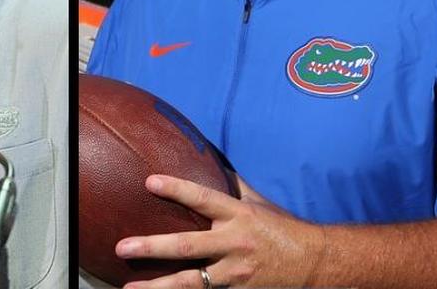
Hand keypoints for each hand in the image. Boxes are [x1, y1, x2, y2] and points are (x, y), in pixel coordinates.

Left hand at [114, 174, 326, 287]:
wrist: (313, 262)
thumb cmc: (281, 227)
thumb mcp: (257, 202)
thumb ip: (231, 185)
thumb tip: (208, 159)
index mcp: (239, 215)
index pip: (204, 199)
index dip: (177, 189)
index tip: (149, 181)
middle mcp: (235, 244)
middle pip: (189, 247)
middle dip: (153, 247)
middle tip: (123, 247)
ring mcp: (235, 273)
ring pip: (192, 282)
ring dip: (158, 287)